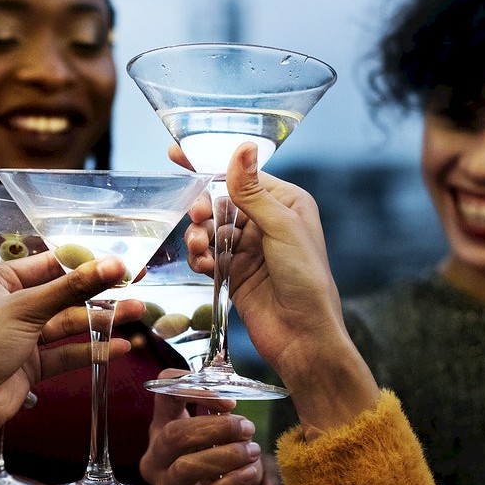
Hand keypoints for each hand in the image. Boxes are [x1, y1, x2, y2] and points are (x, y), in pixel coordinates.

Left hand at [0, 252, 141, 439]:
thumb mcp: (25, 308)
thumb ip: (73, 287)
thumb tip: (114, 264)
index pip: (49, 264)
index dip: (86, 263)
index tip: (120, 264)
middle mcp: (9, 304)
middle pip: (62, 294)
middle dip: (98, 293)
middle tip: (136, 286)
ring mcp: (21, 336)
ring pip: (67, 324)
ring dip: (100, 320)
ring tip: (136, 313)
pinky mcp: (31, 365)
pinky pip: (66, 353)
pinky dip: (91, 350)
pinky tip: (119, 347)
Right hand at [185, 141, 378, 434]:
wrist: (302, 336)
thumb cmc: (305, 280)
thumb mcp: (281, 229)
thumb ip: (254, 191)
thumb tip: (241, 148)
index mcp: (286, 202)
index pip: (243, 174)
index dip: (211, 165)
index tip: (178, 155)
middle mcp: (266, 222)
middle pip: (221, 201)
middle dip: (203, 208)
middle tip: (197, 217)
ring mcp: (248, 249)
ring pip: (210, 229)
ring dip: (199, 236)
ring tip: (200, 247)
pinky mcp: (233, 273)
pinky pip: (206, 255)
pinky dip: (200, 258)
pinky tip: (203, 266)